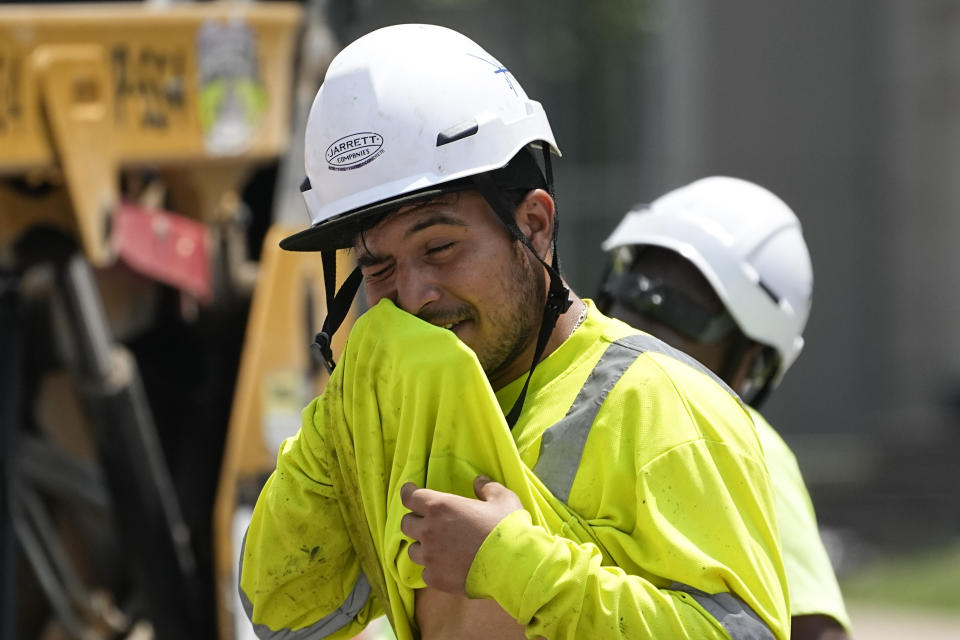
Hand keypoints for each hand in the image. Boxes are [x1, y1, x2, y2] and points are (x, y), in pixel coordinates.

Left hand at [400, 475, 522, 593]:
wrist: (513, 566)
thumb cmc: (507, 528)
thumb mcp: (502, 498)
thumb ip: (487, 487)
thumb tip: (479, 482)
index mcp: (440, 506)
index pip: (410, 497)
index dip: (409, 493)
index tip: (410, 492)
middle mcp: (429, 530)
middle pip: (406, 523)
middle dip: (416, 521)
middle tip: (429, 523)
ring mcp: (430, 557)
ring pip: (412, 550)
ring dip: (422, 547)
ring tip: (438, 548)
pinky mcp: (436, 578)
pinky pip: (425, 572)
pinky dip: (433, 568)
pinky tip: (448, 567)